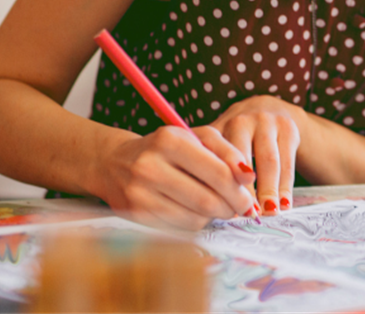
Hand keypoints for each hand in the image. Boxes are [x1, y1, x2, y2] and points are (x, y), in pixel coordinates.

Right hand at [96, 125, 258, 229]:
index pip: (218, 172)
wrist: (115, 162)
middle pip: (208, 199)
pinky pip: (179, 227)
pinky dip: (195, 222)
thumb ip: (227, 151)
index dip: (239, 190)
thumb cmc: (166, 148)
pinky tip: (196, 212)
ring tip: (219, 208)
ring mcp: (139, 193)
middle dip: (231, 208)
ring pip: (195, 217)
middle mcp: (150, 166)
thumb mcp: (196, 137)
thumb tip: (249, 176)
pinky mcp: (135, 214)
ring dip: (215, 217)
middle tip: (240, 209)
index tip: (249, 198)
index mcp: (170, 140)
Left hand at [209, 95, 303, 214]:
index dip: (220, 185)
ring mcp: (266, 122)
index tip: (223, 210)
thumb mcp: (216, 147)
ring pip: (269, 161)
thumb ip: (208, 170)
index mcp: (216, 128)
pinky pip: (287, 161)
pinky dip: (286, 186)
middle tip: (248, 215)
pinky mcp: (288, 129)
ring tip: (269, 213)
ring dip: (269, 190)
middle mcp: (240, 121)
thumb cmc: (234, 138)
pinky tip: (284, 204)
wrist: (268, 109)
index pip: (215, 160)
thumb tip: (203, 207)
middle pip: (242, 159)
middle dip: (246, 191)